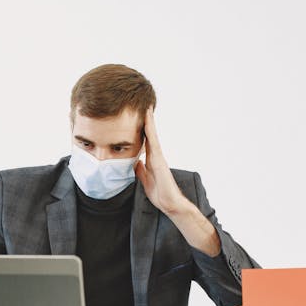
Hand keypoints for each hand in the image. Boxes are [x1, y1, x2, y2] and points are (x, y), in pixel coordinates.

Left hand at [134, 107, 221, 256]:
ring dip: (148, 120)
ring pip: (151, 133)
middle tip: (142, 103)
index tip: (135, 115)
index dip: (140, 128)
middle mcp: (155, 155)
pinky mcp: (159, 159)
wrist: (169, 203)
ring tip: (145, 105)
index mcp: (151, 160)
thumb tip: (135, 163)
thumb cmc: (159, 194)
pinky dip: (150, 129)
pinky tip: (147, 120)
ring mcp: (158, 156)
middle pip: (149, 133)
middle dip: (146, 119)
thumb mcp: (145, 180)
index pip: (144, 140)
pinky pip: (153, 140)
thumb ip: (140, 171)